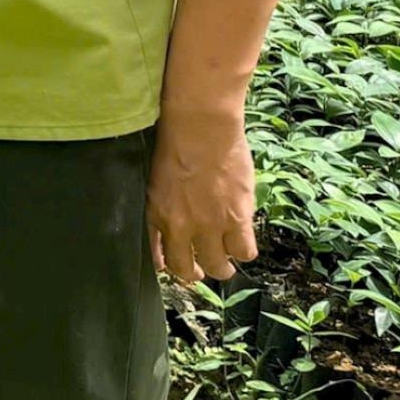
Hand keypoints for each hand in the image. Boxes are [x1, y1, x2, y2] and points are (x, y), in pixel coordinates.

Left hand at [148, 103, 258, 285]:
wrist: (200, 127)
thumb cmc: (174, 142)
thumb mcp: (154, 179)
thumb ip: (159, 206)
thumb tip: (165, 225)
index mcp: (155, 214)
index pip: (157, 256)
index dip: (169, 265)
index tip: (174, 265)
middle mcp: (179, 226)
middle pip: (187, 269)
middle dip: (195, 272)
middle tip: (203, 267)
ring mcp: (209, 225)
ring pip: (219, 266)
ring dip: (223, 266)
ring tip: (226, 258)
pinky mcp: (237, 219)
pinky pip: (244, 252)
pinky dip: (244, 251)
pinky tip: (241, 241)